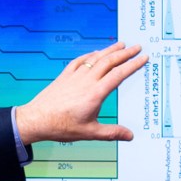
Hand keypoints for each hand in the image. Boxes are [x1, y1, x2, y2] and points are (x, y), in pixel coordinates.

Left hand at [14, 43, 147, 143]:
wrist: (36, 119)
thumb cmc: (61, 126)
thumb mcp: (90, 132)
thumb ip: (111, 133)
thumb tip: (129, 135)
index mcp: (95, 93)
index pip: (119, 75)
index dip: (133, 65)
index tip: (143, 58)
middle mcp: (86, 81)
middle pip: (109, 61)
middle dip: (125, 53)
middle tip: (137, 46)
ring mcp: (74, 76)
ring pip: (95, 58)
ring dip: (110, 50)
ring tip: (121, 44)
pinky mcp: (65, 76)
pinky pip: (80, 61)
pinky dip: (90, 55)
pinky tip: (95, 53)